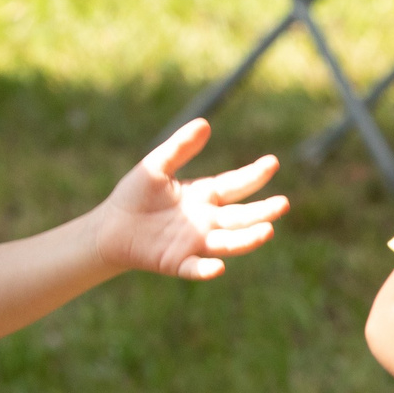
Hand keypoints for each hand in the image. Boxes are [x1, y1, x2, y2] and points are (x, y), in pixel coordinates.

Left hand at [91, 119, 286, 281]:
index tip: (272, 163)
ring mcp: (194, 244)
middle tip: (283, 204)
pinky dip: (206, 269)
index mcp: (203, 196)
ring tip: (267, 231)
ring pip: (227, 243)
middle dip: (262, 212)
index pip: (234, 186)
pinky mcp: (176, 262)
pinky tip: (218, 267)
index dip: (253, 176)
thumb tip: (205, 123)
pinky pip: (195, 268)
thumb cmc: (135, 195)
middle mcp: (205, 221)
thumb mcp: (156, 166)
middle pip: (240, 217)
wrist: (110, 227)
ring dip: (247, 240)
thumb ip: (179, 148)